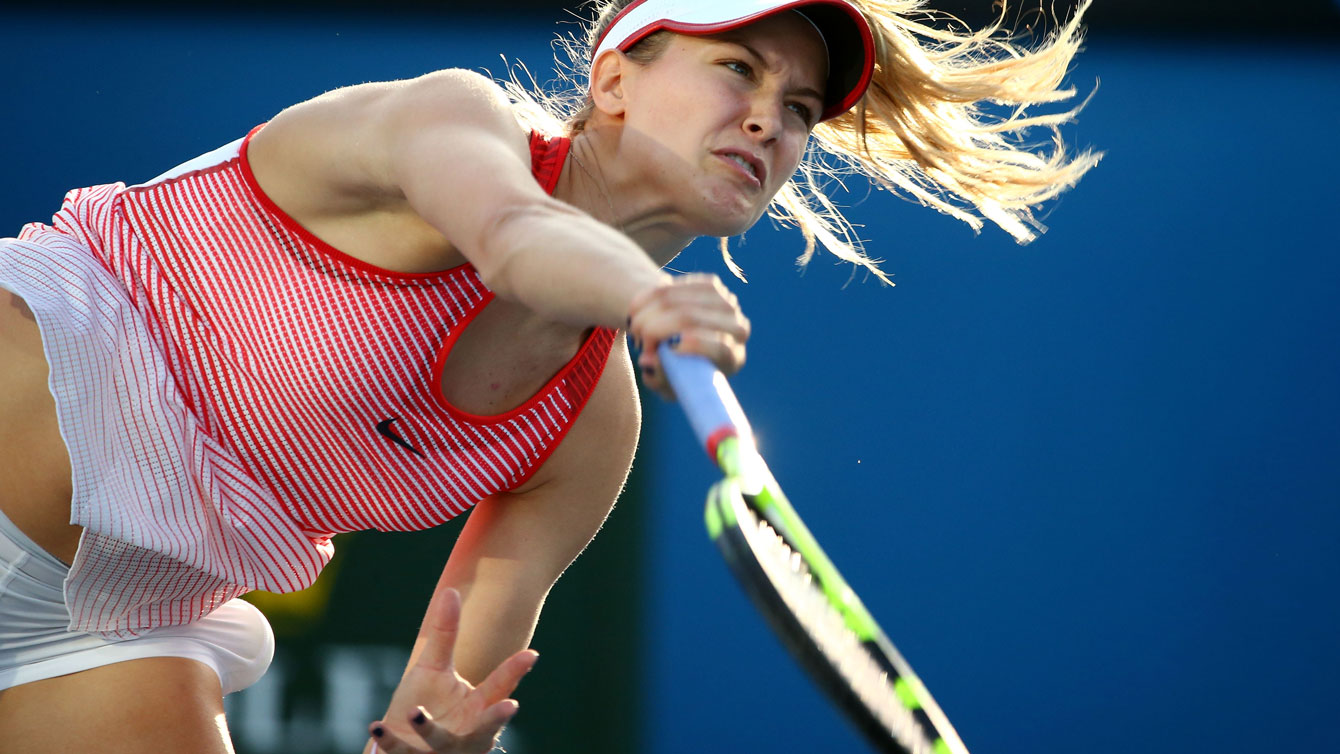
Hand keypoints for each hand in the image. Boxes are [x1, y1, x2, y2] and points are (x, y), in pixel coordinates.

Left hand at [367, 585, 536, 753]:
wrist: (402, 746)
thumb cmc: (428, 703)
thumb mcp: (436, 668)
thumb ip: (446, 634)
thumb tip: (451, 591)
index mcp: (477, 707)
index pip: (500, 687)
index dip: (515, 671)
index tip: (531, 654)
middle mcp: (466, 733)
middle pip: (485, 727)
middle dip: (497, 718)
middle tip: (511, 706)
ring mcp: (441, 750)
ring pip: (440, 742)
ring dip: (429, 728)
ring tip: (416, 712)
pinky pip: (398, 752)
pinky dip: (388, 741)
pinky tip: (375, 725)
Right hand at [627, 273, 750, 398]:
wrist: (682, 341)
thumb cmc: (679, 371)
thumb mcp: (671, 384)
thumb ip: (661, 377)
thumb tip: (647, 360)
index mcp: (732, 358)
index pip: (720, 347)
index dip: (692, 345)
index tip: (659, 350)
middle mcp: (736, 328)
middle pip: (691, 318)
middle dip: (655, 327)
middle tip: (636, 338)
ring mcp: (726, 303)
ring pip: (677, 300)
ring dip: (647, 311)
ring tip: (633, 325)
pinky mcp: (712, 286)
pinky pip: (674, 286)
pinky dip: (649, 296)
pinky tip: (635, 308)